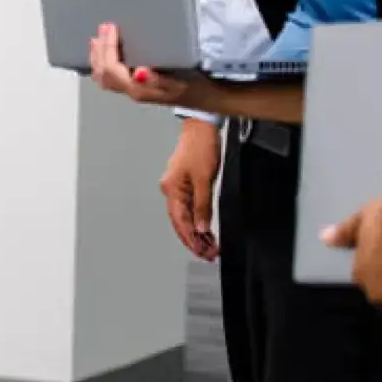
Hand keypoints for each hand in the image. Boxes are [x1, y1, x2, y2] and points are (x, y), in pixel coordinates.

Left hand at [86, 24, 197, 106]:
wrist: (206, 98)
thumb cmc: (195, 88)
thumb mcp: (180, 82)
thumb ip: (158, 78)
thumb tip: (139, 72)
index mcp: (139, 89)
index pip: (113, 69)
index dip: (108, 47)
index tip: (111, 28)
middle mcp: (132, 91)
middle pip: (103, 74)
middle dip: (99, 51)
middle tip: (102, 29)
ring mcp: (133, 90)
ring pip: (104, 78)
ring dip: (98, 57)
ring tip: (97, 39)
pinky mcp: (137, 86)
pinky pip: (111, 77)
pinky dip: (104, 62)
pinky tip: (106, 53)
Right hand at [162, 119, 221, 259]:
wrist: (202, 127)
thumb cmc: (200, 147)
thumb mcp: (204, 180)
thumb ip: (202, 206)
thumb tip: (201, 227)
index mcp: (172, 190)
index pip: (181, 222)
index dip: (191, 239)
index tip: (202, 252)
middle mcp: (171, 190)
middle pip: (181, 222)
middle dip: (194, 240)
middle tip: (208, 254)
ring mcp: (178, 187)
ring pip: (186, 216)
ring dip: (197, 232)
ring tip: (209, 246)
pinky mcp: (186, 184)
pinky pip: (190, 207)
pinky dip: (198, 219)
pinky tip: (205, 229)